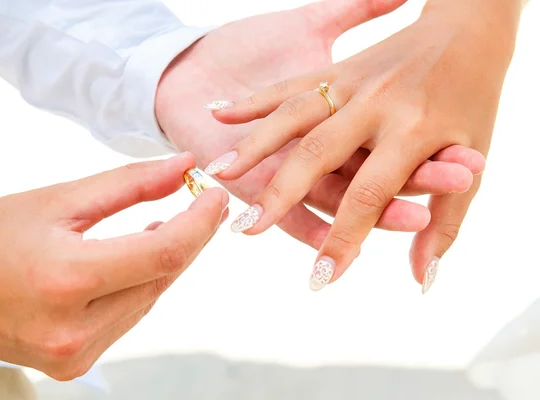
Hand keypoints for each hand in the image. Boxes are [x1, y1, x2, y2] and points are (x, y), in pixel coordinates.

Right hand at [0, 153, 227, 379]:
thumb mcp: (61, 199)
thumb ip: (130, 185)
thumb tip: (185, 167)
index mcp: (67, 279)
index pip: (164, 252)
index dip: (201, 222)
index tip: (217, 195)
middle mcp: (74, 328)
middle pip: (163, 278)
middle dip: (190, 238)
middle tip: (202, 205)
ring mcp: (75, 354)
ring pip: (151, 299)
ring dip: (166, 262)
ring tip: (169, 225)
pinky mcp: (74, 364)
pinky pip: (129, 318)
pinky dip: (142, 286)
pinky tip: (139, 260)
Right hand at [205, 0, 521, 290]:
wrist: (471, 25)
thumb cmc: (475, 97)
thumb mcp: (474, 158)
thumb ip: (448, 222)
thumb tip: (421, 279)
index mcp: (415, 129)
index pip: (370, 197)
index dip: (344, 241)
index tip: (320, 277)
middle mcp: (377, 105)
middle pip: (317, 156)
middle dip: (279, 195)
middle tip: (246, 229)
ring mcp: (352, 82)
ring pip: (292, 117)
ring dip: (253, 146)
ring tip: (219, 174)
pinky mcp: (337, 66)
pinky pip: (288, 85)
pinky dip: (254, 101)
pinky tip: (220, 114)